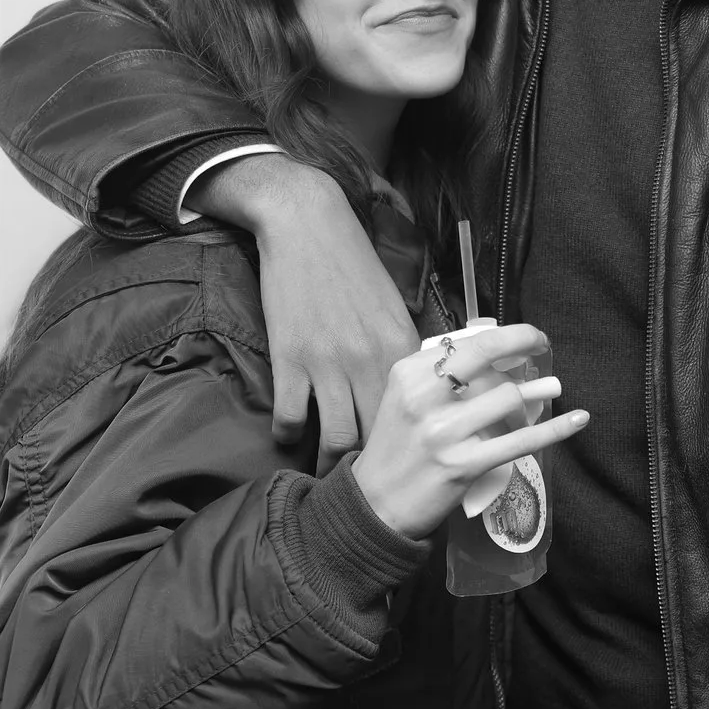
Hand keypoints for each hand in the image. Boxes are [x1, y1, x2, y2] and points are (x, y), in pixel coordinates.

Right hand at [190, 155, 419, 469]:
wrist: (308, 225)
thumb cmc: (353, 263)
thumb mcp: (393, 306)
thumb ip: (404, 349)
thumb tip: (419, 386)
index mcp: (402, 347)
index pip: (419, 413)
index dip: (415, 443)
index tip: (411, 463)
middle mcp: (370, 361)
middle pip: (380, 436)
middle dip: (377, 466)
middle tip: (372, 483)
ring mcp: (328, 363)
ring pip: (337, 439)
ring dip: (333, 464)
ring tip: (331, 473)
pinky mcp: (290, 360)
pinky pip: (291, 419)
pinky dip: (290, 436)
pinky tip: (292, 436)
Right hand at [350, 322, 588, 539]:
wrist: (376, 505)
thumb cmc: (396, 449)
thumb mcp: (403, 399)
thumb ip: (437, 376)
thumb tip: (492, 354)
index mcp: (408, 375)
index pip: (465, 343)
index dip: (502, 335)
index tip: (522, 338)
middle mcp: (424, 398)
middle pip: (485, 354)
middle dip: (523, 340)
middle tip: (542, 343)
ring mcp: (445, 433)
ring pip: (506, 398)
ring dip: (538, 392)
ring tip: (554, 387)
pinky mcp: (464, 466)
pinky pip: (520, 441)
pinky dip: (555, 429)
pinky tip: (578, 419)